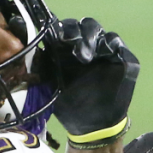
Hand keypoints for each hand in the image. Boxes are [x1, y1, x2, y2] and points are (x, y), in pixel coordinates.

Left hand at [46, 18, 139, 146]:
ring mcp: (106, 51)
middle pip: (83, 26)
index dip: (61, 29)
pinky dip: (110, 46)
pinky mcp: (122, 58)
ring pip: (100, 32)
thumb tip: (29, 47)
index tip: (55, 38)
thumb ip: (44, 65)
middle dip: (76, 34)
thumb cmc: (72, 106)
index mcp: (69, 49)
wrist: (94, 127)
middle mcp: (88, 46)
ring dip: (91, 39)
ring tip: (83, 57)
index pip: (66, 29)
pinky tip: (103, 55)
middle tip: (71, 48)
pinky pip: (117, 45)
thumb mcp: (52, 85)